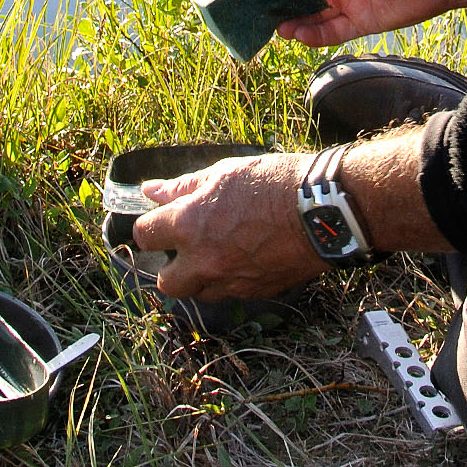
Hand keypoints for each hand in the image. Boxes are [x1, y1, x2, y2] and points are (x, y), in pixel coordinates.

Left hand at [129, 154, 327, 300]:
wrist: (322, 209)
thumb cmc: (274, 183)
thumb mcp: (224, 173)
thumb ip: (183, 187)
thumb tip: (152, 191)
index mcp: (189, 225)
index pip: (144, 236)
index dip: (150, 228)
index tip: (160, 221)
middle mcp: (203, 260)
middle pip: (166, 282)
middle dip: (172, 267)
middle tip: (188, 248)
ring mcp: (229, 281)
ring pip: (199, 293)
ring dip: (201, 277)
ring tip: (220, 252)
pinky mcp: (255, 292)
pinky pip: (230, 293)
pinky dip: (230, 280)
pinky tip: (246, 257)